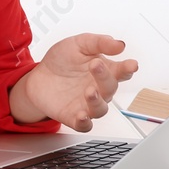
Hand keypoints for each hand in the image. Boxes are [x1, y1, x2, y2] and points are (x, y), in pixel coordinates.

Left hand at [18, 34, 137, 131]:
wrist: (38, 76)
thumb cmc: (61, 60)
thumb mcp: (78, 44)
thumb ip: (99, 43)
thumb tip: (120, 44)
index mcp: (104, 71)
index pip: (122, 71)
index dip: (128, 69)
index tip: (131, 65)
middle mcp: (99, 89)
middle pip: (110, 88)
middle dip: (105, 77)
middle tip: (96, 65)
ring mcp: (87, 104)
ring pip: (100, 109)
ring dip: (97, 101)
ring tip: (89, 91)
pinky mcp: (73, 116)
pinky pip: (84, 125)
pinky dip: (84, 122)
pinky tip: (81, 115)